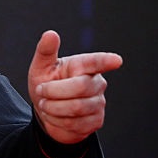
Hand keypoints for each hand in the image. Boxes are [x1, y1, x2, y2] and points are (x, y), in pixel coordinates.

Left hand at [27, 30, 121, 144]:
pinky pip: (75, 124)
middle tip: (41, 91)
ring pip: (76, 107)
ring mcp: (98, 102)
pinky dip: (57, 121)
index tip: (116, 61)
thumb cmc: (45, 84)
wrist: (46, 112)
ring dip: (52, 107)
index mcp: (82, 66)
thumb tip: (51, 34)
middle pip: (80, 87)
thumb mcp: (40, 67)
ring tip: (45, 104)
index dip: (106, 61)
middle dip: (53, 91)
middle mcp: (96, 82)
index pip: (96, 62)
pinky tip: (54, 116)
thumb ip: (45, 51)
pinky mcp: (96, 120)